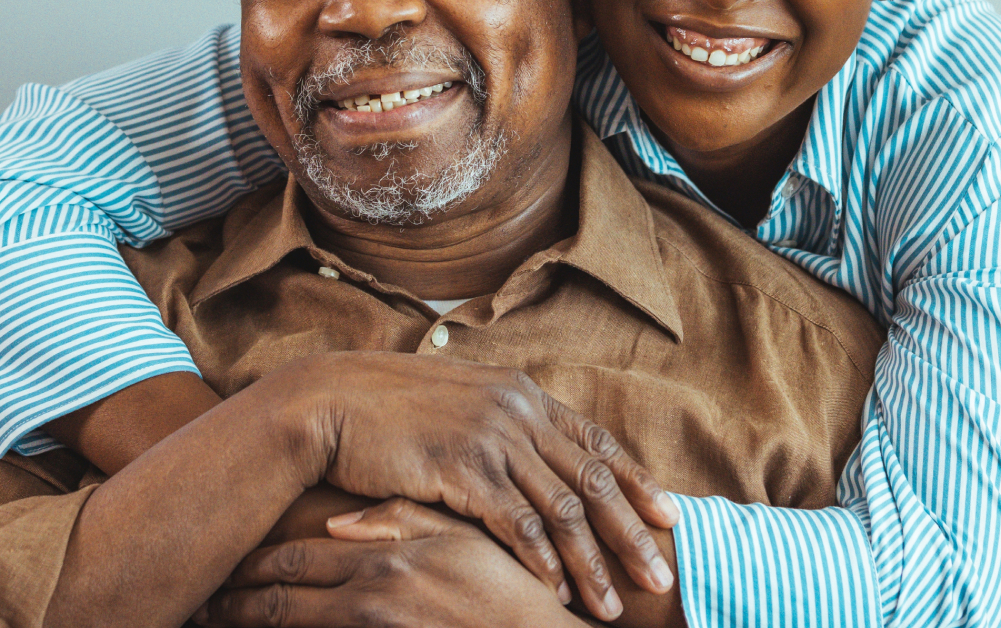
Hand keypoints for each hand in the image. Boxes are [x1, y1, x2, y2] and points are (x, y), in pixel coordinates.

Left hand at [195, 499, 579, 627]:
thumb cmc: (510, 594)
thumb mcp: (461, 544)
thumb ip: (400, 524)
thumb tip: (338, 525)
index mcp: (384, 564)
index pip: (296, 565)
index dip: (250, 570)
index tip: (217, 570)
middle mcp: (369, 602)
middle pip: (281, 603)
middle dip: (233, 604)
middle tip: (197, 604)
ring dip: (251, 626)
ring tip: (214, 622)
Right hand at [287, 352, 677, 620]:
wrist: (331, 400)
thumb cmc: (392, 411)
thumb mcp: (461, 406)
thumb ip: (503, 426)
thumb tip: (533, 457)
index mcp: (522, 394)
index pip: (596, 442)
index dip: (636, 480)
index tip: (669, 515)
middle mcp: (517, 410)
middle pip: (592, 479)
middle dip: (632, 532)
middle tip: (662, 576)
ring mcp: (491, 437)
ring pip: (561, 508)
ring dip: (592, 563)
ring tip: (612, 605)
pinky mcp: (461, 466)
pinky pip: (514, 523)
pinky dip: (539, 562)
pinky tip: (552, 593)